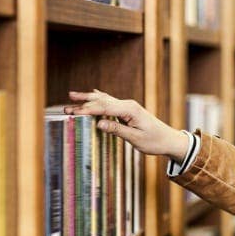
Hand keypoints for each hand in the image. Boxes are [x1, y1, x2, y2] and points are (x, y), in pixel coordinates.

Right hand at [64, 89, 188, 162]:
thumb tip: (99, 124)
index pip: (104, 108)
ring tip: (71, 96)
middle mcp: (128, 105)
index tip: (73, 113)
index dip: (87, 110)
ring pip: (104, 100)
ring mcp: (128, 106)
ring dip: (88, 99)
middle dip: (83, 105)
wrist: (169, 139)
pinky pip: (110, 102)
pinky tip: (91, 94)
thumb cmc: (154, 141)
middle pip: (101, 102)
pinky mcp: (128, 110)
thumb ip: (117, 130)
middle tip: (65, 108)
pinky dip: (98, 98)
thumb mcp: (135, 139)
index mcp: (130, 110)